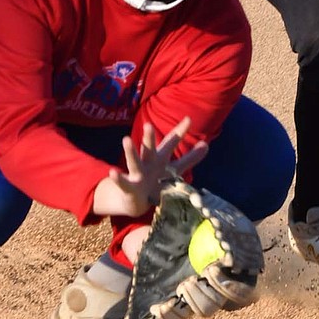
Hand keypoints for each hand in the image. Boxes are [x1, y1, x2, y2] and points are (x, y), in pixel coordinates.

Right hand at [92, 118, 208, 219]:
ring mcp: (138, 173)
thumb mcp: (174, 169)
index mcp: (160, 158)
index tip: (188, 119)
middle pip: (149, 148)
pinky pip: (123, 182)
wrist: (137, 199)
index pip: (170, 142)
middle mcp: (148, 162)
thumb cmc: (157, 180)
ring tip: (125, 139)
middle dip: (149, 137)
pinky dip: (117, 178)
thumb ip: (189, 158)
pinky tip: (112, 172)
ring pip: (134, 161)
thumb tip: (206, 145)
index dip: (179, 132)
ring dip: (130, 151)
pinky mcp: (130, 186)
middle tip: (148, 124)